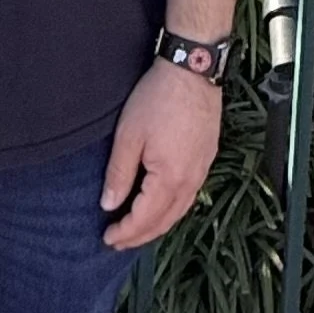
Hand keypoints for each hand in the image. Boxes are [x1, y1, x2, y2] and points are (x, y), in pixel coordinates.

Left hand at [101, 58, 222, 251]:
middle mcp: (190, 181)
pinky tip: (161, 207)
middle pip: (164, 221)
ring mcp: (202, 170)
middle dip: (139, 236)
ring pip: (179, 211)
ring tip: (136, 231)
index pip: (145, 218)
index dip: (125, 232)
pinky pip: (189, 196)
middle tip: (118, 242)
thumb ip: (119, 173)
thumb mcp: (129, 135)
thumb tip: (109, 205)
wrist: (192, 70)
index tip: (107, 238)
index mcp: (169, 178)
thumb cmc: (158, 98)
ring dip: (157, 225)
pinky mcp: (206, 159)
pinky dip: (172, 210)